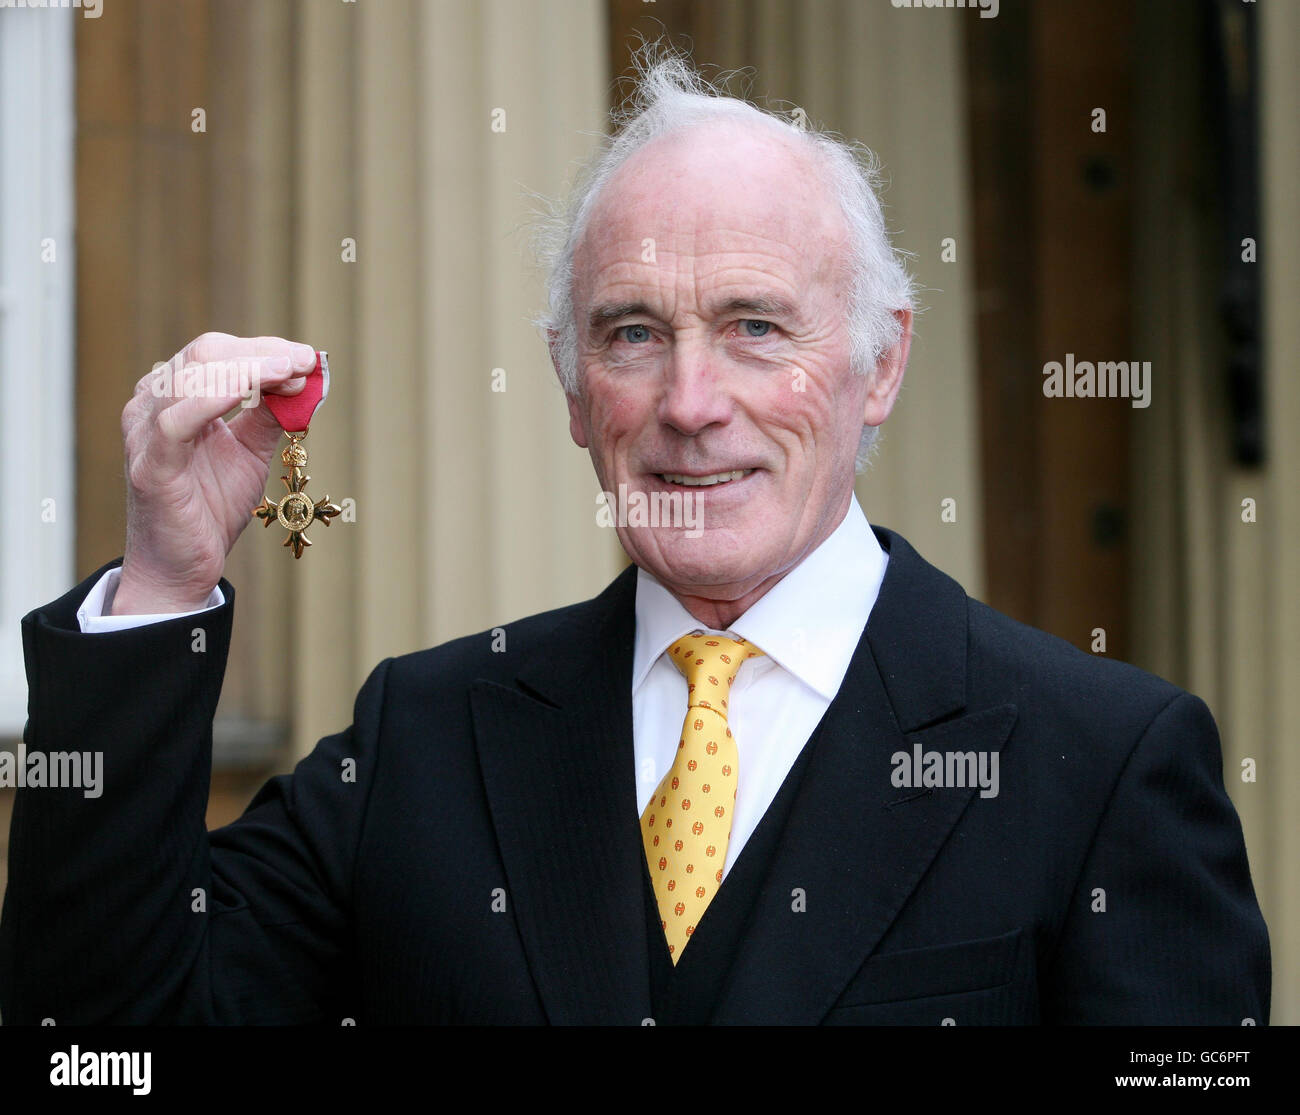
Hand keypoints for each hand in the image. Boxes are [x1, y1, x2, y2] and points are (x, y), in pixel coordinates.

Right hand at [112, 333, 317, 614]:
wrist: (183, 567)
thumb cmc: (210, 506)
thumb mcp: (250, 450)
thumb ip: (269, 414)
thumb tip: (303, 380)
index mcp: (175, 396)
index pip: (218, 352)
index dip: (266, 350)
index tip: (309, 360)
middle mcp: (153, 404)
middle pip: (207, 354)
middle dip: (263, 354)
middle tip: (306, 364)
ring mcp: (146, 432)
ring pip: (194, 376)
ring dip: (250, 370)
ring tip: (291, 374)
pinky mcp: (151, 465)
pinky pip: (178, 420)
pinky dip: (217, 398)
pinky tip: (250, 391)